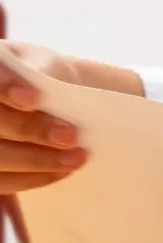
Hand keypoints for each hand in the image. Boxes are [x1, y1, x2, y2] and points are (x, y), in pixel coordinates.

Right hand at [0, 42, 112, 192]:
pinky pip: (1, 181)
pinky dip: (31, 178)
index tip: (33, 99)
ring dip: (36, 161)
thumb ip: (41, 69)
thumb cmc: (38, 72)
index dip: (5, 88)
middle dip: (29, 131)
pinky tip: (60, 172)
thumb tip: (46, 83)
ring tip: (75, 158)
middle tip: (70, 136)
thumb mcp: (41, 61)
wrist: (38, 92)